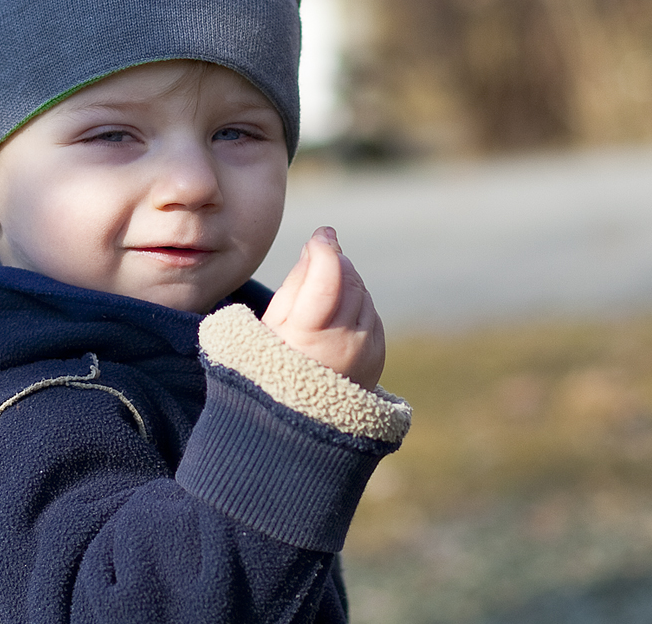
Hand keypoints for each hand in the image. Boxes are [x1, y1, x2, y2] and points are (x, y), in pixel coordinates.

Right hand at [261, 226, 385, 390]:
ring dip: (344, 282)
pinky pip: (370, 311)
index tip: (321, 234)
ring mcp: (366, 349)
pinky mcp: (378, 352)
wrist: (300, 416)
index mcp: (310, 333)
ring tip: (319, 300)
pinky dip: (355, 304)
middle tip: (316, 261)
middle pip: (348, 278)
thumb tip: (320, 244)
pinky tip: (334, 319)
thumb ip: (298, 280)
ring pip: (361, 292)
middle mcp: (344, 341)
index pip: (328, 277)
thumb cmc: (275, 360)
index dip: (325, 249)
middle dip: (334, 262)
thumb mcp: (273, 321)